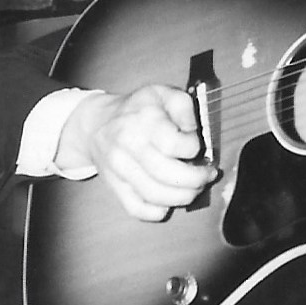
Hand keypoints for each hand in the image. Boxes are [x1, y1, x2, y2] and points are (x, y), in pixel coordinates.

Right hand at [56, 86, 216, 220]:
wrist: (97, 122)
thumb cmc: (138, 108)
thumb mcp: (163, 93)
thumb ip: (185, 108)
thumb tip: (194, 133)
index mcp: (143, 120)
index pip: (174, 145)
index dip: (194, 148)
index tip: (197, 145)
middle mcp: (128, 147)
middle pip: (167, 175)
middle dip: (197, 179)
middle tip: (208, 174)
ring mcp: (119, 170)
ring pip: (156, 196)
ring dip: (184, 197)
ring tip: (196, 188)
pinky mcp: (115, 188)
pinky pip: (138, 209)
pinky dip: (159, 211)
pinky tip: (171, 199)